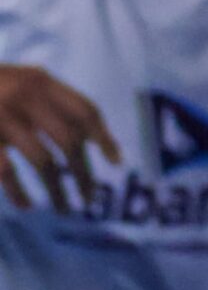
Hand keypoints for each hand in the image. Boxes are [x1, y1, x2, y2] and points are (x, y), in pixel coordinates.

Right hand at [0, 66, 120, 213]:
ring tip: (65, 208)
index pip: (84, 109)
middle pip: (70, 140)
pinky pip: (6, 171)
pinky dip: (19, 192)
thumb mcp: (23, 82)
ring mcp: (3, 117)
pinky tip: (27, 205)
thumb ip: (53, 102)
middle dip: (84, 172)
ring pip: (43, 162)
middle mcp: (26, 96)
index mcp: (41, 81)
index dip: (103, 136)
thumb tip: (92, 138)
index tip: (115, 162)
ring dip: (58, 190)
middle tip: (90, 197)